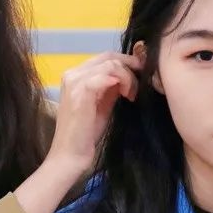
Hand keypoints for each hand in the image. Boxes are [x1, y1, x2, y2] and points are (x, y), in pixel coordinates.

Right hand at [46, 51, 141, 173]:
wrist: (70, 155)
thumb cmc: (86, 133)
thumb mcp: (103, 104)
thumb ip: (112, 87)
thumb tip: (129, 74)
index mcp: (76, 75)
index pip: (106, 57)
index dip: (127, 62)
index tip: (142, 74)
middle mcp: (72, 74)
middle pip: (109, 56)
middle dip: (131, 66)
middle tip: (142, 82)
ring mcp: (74, 82)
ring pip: (110, 64)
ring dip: (127, 77)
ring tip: (132, 95)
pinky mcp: (80, 92)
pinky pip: (106, 75)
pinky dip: (121, 81)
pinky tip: (127, 95)